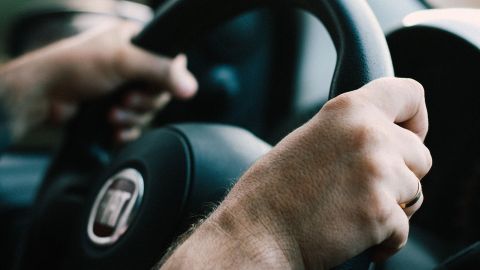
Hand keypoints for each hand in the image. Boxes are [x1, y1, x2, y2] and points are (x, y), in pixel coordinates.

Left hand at [0, 21, 196, 142]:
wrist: (43, 95)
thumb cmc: (75, 67)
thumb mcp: (123, 61)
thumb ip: (160, 71)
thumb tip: (191, 87)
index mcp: (136, 43)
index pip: (170, 64)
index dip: (165, 81)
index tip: (150, 87)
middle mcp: (132, 65)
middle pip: (160, 92)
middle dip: (143, 103)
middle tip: (125, 100)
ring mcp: (123, 88)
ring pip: (147, 112)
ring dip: (131, 118)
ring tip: (112, 114)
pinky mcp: (115, 110)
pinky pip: (135, 126)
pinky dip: (127, 130)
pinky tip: (114, 130)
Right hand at [160, 78, 431, 268]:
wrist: (255, 233)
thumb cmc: (271, 192)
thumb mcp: (309, 139)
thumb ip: (348, 133)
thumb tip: (380, 142)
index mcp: (347, 110)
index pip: (410, 94)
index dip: (415, 118)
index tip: (408, 136)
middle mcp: (369, 135)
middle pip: (420, 154)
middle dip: (401, 174)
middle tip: (367, 189)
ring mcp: (377, 174)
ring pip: (415, 192)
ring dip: (393, 206)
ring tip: (354, 212)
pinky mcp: (380, 213)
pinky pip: (404, 228)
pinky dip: (384, 238)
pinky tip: (354, 235)